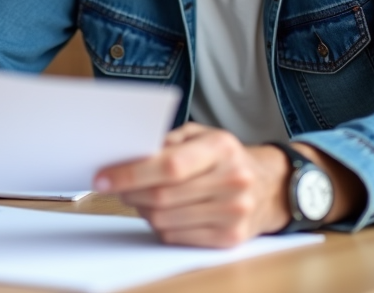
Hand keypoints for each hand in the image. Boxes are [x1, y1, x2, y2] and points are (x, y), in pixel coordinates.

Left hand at [94, 123, 290, 247]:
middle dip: (128, 193)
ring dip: (142, 210)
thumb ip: (168, 140)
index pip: (169, 165)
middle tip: (113, 187)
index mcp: (222, 148)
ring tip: (139, 197)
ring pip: (165, 220)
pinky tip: (160, 212)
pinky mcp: (230, 238)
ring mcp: (233, 212)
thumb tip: (129, 154)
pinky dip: (160, 226)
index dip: (131, 173)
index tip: (103, 177)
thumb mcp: (202, 134)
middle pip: (163, 196)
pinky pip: (177, 237)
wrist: (270, 186)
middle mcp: (232, 180)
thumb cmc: (226, 157)